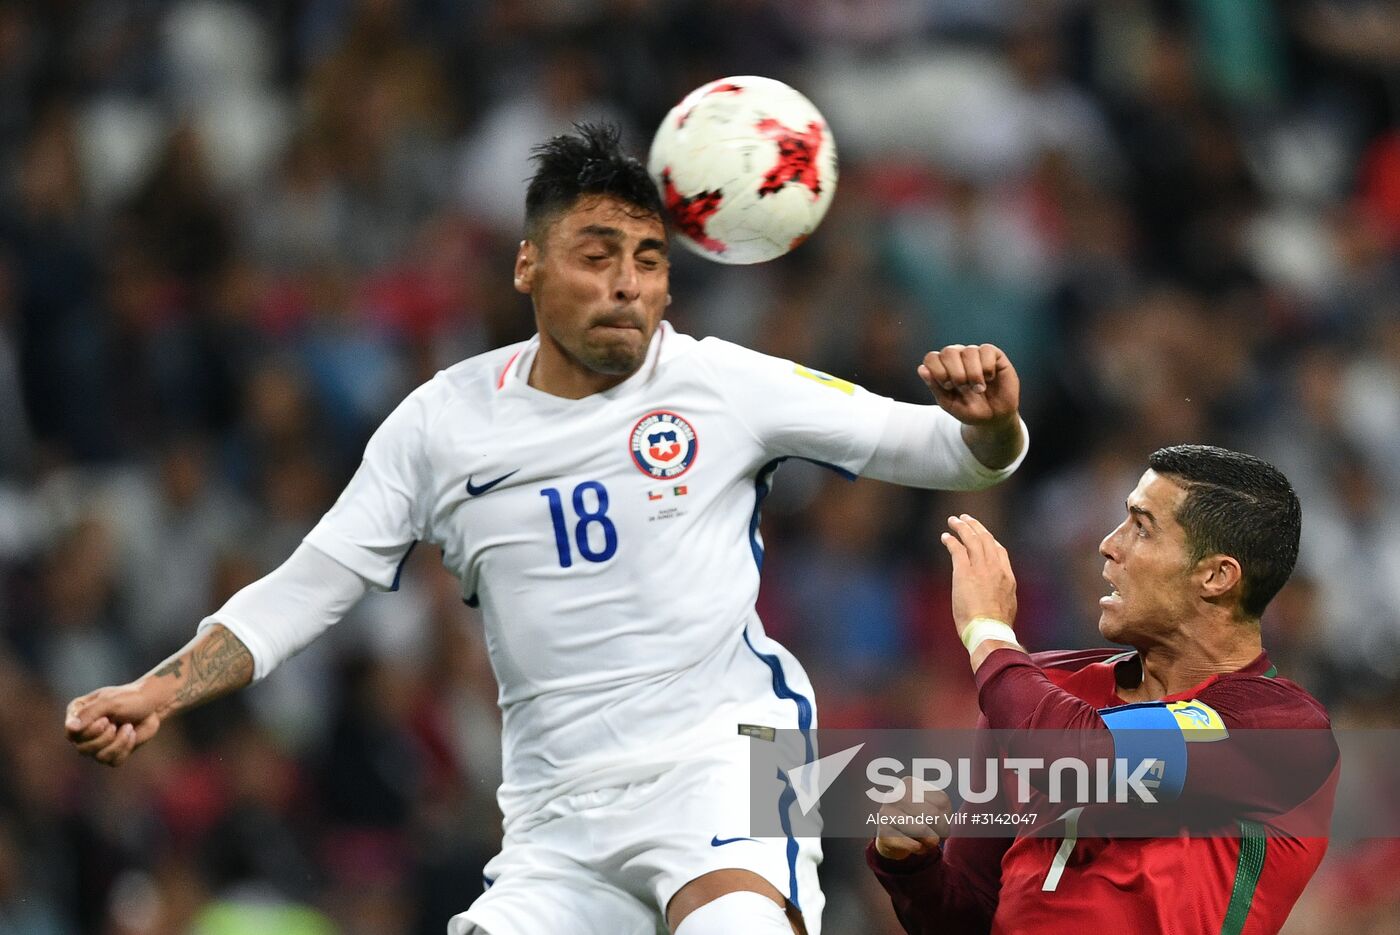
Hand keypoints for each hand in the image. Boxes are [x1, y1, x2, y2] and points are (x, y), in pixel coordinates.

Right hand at [65, 682, 162, 766]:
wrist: (152, 705)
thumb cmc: (130, 698)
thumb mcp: (110, 702)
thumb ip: (89, 714)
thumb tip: (71, 728)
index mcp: (78, 714)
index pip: (71, 733)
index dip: (88, 731)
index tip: (105, 720)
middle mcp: (84, 731)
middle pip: (83, 748)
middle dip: (104, 738)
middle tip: (114, 723)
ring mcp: (97, 744)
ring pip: (98, 756)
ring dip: (117, 742)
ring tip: (128, 727)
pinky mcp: (112, 752)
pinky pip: (113, 761)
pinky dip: (125, 747)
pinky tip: (132, 734)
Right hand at [874, 783, 951, 859]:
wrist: (891, 836)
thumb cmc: (916, 820)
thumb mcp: (933, 811)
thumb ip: (940, 820)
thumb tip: (932, 840)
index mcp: (910, 784)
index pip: (942, 802)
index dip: (947, 818)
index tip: (939, 824)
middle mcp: (896, 794)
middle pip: (933, 814)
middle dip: (939, 831)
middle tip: (935, 837)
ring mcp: (886, 812)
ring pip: (923, 829)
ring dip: (929, 841)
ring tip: (924, 841)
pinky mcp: (883, 832)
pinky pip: (912, 844)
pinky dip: (919, 849)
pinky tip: (914, 845)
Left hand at [919, 344, 1019, 427]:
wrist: (994, 418)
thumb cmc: (970, 410)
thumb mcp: (949, 403)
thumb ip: (935, 387)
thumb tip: (922, 369)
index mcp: (943, 367)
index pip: (931, 358)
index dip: (938, 372)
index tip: (948, 387)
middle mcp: (957, 356)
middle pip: (949, 352)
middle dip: (955, 373)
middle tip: (963, 388)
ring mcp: (975, 354)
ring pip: (969, 351)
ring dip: (973, 373)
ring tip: (978, 388)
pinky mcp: (993, 354)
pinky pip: (986, 350)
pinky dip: (987, 367)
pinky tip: (989, 378)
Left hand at [940, 514, 1017, 641]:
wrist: (989, 631)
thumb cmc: (995, 628)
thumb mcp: (1006, 609)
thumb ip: (1001, 597)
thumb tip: (995, 600)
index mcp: (1008, 578)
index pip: (1000, 551)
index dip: (990, 540)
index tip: (983, 535)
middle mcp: (996, 569)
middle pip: (986, 539)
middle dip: (976, 526)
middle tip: (966, 519)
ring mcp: (981, 569)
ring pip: (972, 539)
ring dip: (962, 527)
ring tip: (954, 521)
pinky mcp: (964, 572)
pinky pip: (957, 549)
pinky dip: (951, 540)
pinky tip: (945, 536)